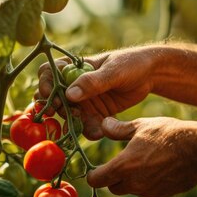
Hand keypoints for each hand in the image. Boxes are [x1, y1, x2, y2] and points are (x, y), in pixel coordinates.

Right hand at [37, 47, 155, 139]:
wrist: (151, 75)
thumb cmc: (131, 64)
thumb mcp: (113, 71)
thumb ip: (92, 82)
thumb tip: (69, 94)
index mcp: (75, 67)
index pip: (49, 72)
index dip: (44, 84)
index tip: (48, 96)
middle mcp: (75, 84)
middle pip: (54, 97)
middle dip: (56, 107)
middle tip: (64, 113)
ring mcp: (85, 100)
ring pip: (70, 114)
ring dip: (73, 123)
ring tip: (84, 127)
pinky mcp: (95, 113)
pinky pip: (87, 124)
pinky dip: (89, 130)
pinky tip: (98, 133)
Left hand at [86, 117, 196, 196]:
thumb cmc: (169, 134)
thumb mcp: (141, 126)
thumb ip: (118, 129)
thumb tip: (104, 125)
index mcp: (123, 166)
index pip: (95, 180)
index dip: (94, 174)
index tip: (96, 168)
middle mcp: (133, 183)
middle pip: (112, 187)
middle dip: (113, 178)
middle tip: (121, 163)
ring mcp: (148, 191)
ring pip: (130, 190)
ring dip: (131, 181)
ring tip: (143, 162)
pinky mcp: (161, 195)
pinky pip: (146, 192)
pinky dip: (146, 184)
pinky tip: (157, 169)